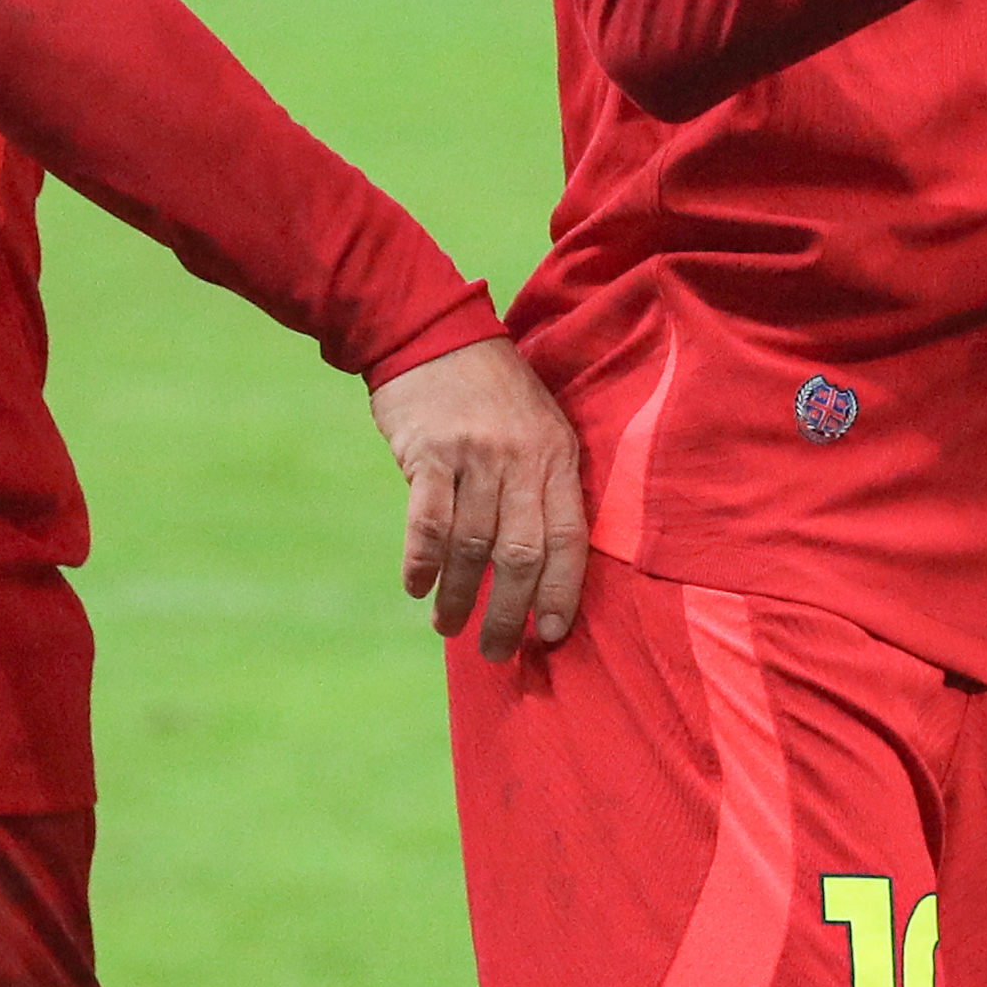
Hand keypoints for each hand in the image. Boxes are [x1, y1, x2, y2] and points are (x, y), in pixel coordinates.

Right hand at [374, 334, 590, 659]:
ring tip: (450, 628)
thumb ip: (543, 487)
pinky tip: (417, 588)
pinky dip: (422, 560)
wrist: (438, 334)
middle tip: (498, 652)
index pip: (569, 537)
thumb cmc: (493, 393)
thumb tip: (538, 567)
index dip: (562, 591)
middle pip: (521, 553)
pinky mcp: (429, 450)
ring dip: (459, 595)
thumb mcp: (540, 428)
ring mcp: (475, 454)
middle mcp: (521, 459)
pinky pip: (428, 519)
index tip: (552, 635)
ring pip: (473, 544)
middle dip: (510, 612)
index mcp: (558, 457)